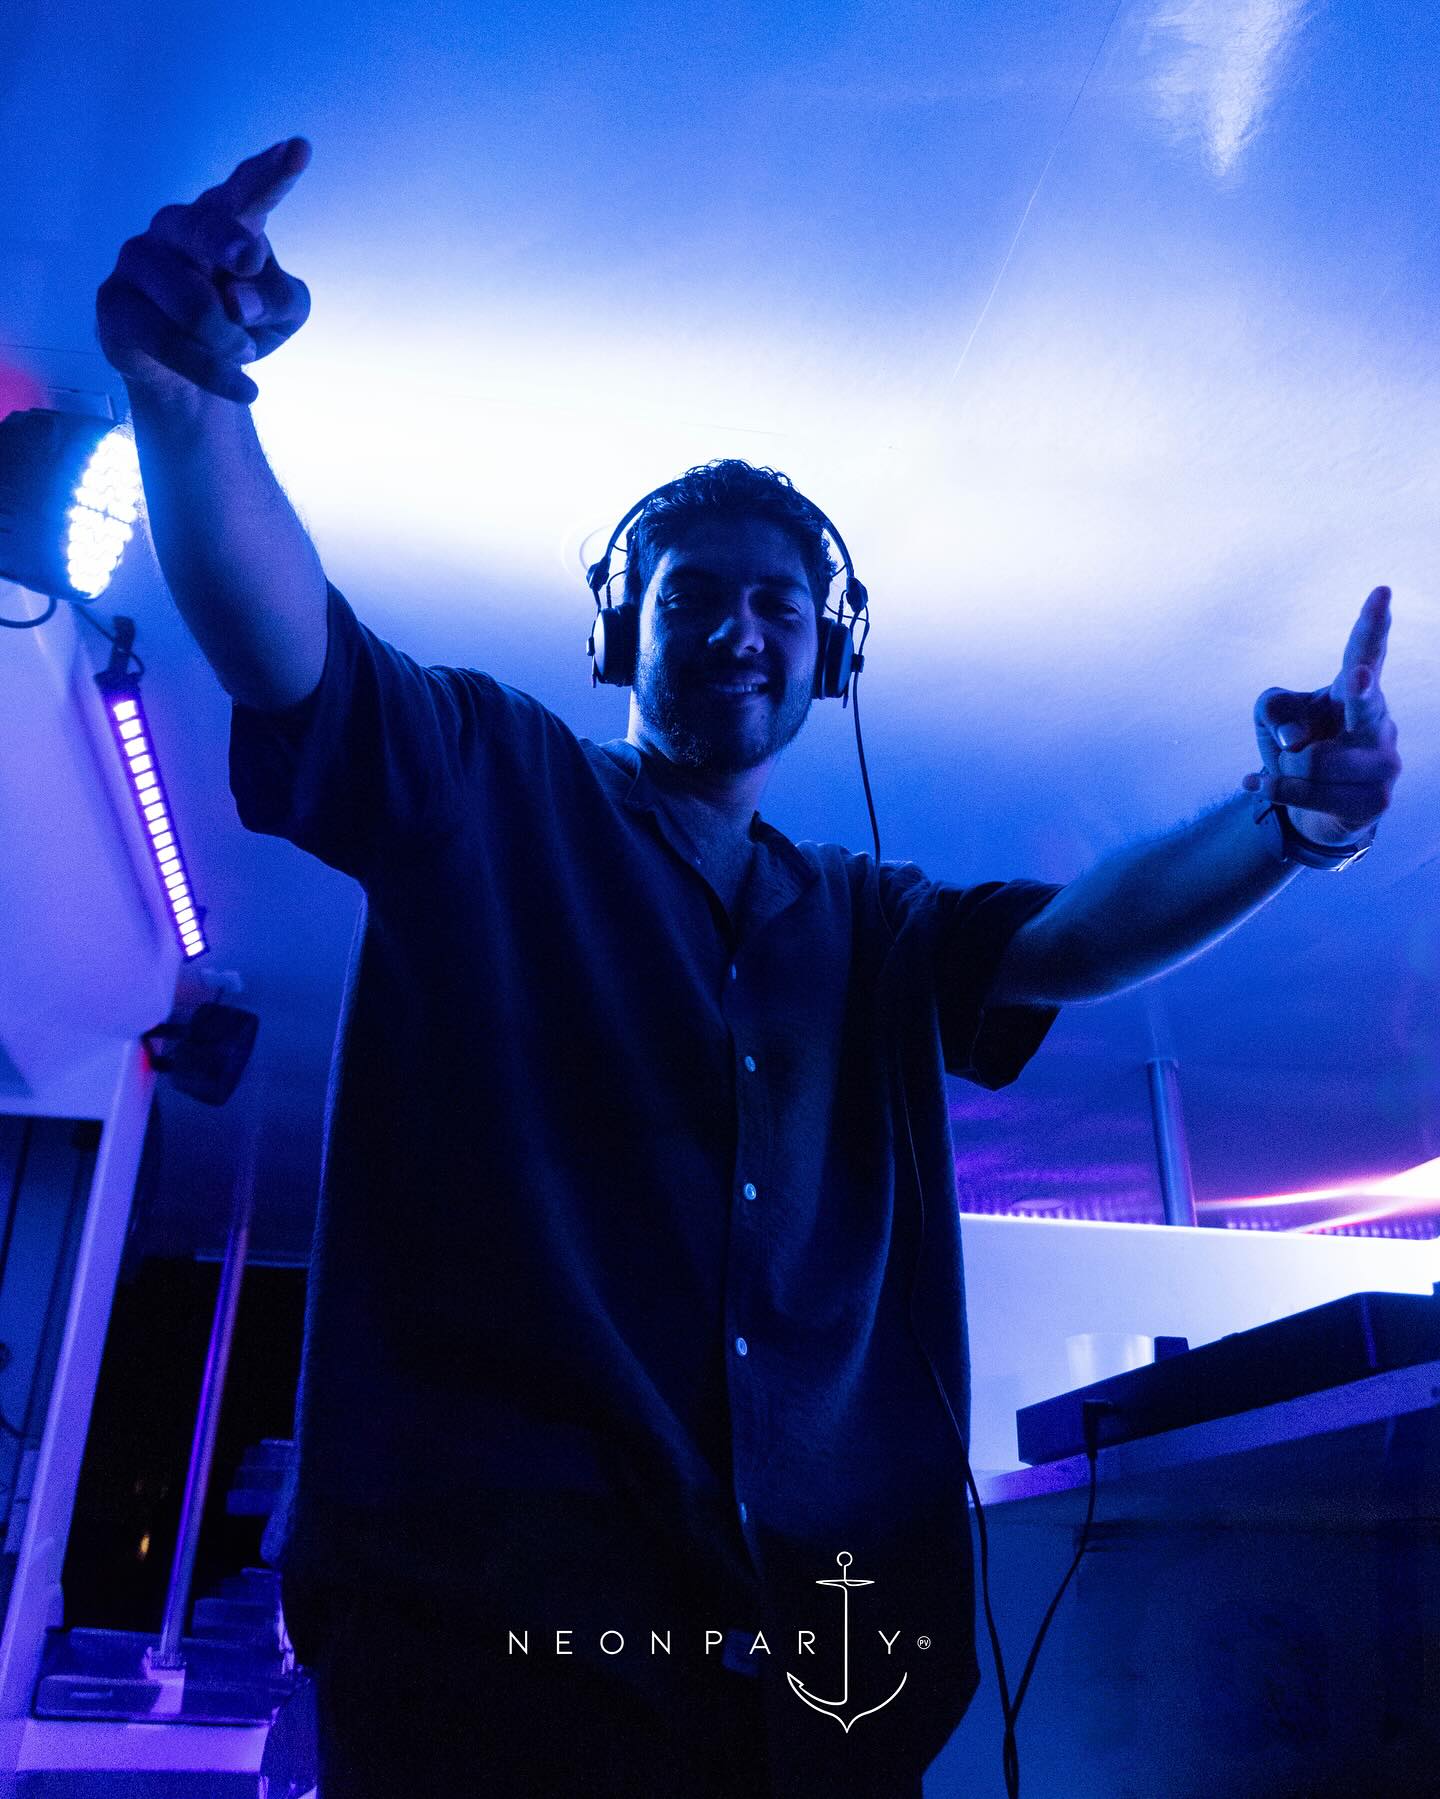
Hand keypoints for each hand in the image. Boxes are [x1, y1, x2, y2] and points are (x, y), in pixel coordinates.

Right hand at [96, 138, 312, 404]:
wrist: (193, 373)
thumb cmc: (242, 323)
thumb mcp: (284, 314)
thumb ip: (280, 299)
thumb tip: (239, 300)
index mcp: (225, 218)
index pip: (247, 190)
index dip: (270, 173)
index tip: (300, 150)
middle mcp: (177, 228)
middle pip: (206, 227)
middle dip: (229, 242)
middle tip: (248, 261)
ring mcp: (139, 261)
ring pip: (195, 303)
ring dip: (232, 340)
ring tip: (243, 352)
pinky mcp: (115, 305)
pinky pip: (171, 343)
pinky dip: (216, 372)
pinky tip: (246, 388)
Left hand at [1242, 585, 1400, 844]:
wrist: (1312, 805)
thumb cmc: (1296, 744)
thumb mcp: (1271, 715)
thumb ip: (1273, 710)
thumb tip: (1296, 740)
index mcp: (1355, 689)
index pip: (1365, 651)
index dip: (1373, 624)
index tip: (1381, 592)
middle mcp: (1379, 722)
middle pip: (1365, 703)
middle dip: (1359, 690)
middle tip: (1355, 677)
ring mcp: (1383, 763)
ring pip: (1314, 761)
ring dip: (1284, 768)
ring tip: (1288, 768)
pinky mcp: (1374, 802)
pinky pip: (1309, 794)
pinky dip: (1278, 790)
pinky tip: (1263, 786)